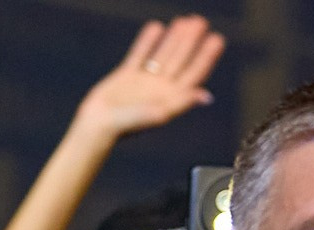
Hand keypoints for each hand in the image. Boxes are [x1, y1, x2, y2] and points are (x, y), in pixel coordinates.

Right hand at [70, 15, 224, 142]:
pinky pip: (140, 55)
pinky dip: (147, 41)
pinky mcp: (126, 77)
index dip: (206, 57)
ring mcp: (143, 83)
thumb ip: (180, 103)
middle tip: (200, 21)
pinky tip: (156, 27)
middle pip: (180, 61)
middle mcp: (159, 90)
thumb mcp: (156, 114)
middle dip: (191, 41)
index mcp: (170, 99)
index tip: (217, 39)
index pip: (193, 75)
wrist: (96, 126)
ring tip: (183, 20)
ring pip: (163, 55)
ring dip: (174, 38)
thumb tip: (206, 96)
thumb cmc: (126, 126)